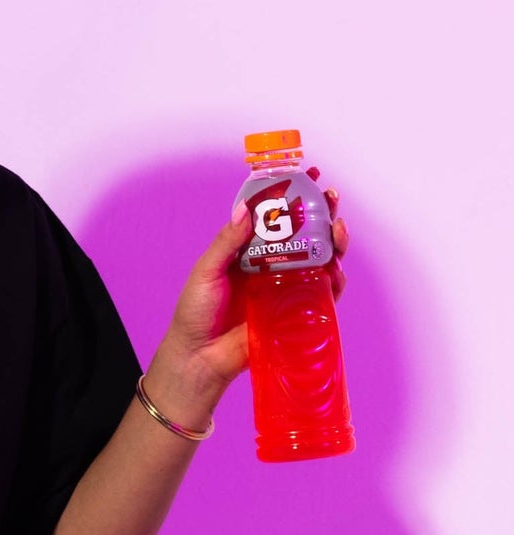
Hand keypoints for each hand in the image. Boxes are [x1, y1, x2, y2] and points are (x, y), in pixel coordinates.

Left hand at [160, 170, 349, 390]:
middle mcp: (271, 267)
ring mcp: (286, 289)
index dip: (292, 199)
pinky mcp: (296, 313)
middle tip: (330, 198)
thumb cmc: (196, 313)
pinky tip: (336, 270)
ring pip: (320, 261)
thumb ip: (227, 242)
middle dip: (322, 215)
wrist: (199, 357)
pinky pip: (323, 295)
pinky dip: (335, 281)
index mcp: (248, 252)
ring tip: (338, 231)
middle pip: (305, 236)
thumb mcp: (207, 271)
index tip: (307, 177)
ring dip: (334, 243)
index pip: (275, 220)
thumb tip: (245, 209)